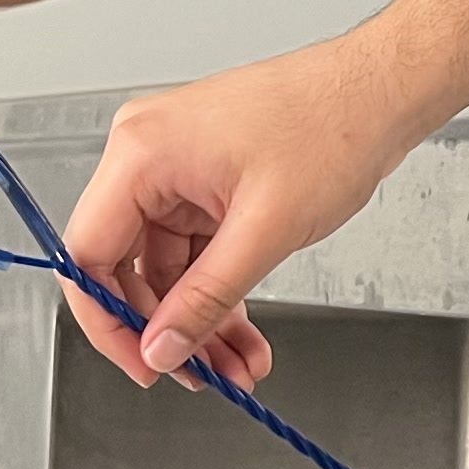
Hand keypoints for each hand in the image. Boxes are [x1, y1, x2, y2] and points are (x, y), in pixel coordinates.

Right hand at [55, 38, 424, 388]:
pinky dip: (219, 294)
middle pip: (126, 267)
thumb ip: (205, 298)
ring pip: (167, 270)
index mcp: (141, 154)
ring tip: (237, 367)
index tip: (144, 364)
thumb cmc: (331, 126)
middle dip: (167, 330)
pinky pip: (196, 254)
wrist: (380, 92)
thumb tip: (163, 346)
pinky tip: (243, 335)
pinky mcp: (207, 183)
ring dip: (201, 322)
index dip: (108, 321)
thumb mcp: (264, 231)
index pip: (88, 254)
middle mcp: (148, 157)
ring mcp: (178, 170)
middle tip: (200, 376)